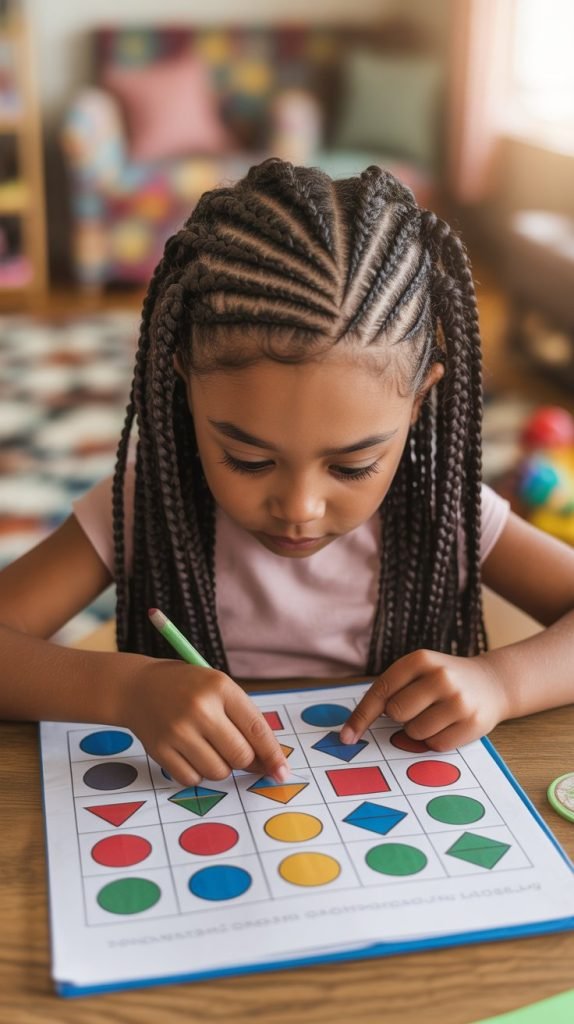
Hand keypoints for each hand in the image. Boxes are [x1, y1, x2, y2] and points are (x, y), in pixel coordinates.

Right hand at [120, 658, 288, 787]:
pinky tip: (189, 753)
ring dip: (220, 767)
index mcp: (220, 687)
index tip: (282, 772)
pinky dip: (197, 773)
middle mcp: (199, 708)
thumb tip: (267, 763)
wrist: (137, 687)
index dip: (273, 755)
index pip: (257, 729)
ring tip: (208, 747)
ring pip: (218, 772)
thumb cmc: (187, 689)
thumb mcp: (218, 688)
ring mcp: (177, 730)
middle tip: (236, 752)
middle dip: (244, 761)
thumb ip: (243, 720)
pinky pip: (192, 779)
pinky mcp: (160, 750)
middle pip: (240, 756)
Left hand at [340, 650, 508, 750]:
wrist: (491, 682)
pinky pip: (435, 745)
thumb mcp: (419, 670)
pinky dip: (435, 740)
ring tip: (436, 714)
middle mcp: (441, 677)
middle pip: (396, 713)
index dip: (361, 716)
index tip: (346, 736)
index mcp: (421, 659)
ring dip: (418, 730)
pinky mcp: (473, 724)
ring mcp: (458, 701)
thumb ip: (391, 689)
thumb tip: (354, 728)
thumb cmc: (443, 679)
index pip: (382, 691)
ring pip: (414, 733)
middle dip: (401, 717)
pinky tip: (449, 724)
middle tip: (419, 706)